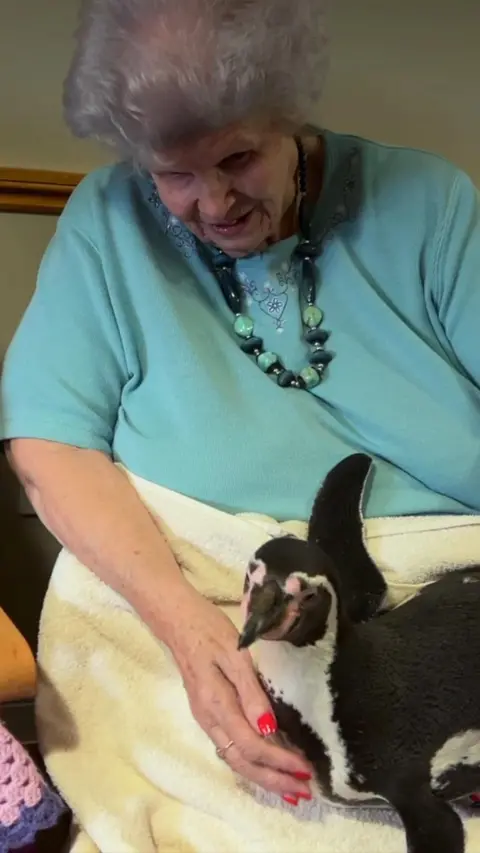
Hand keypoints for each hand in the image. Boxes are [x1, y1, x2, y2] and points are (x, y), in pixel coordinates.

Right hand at [164, 588, 312, 803]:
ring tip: (291, 789)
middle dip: (273, 780)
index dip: (279, 761)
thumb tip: (269, 729)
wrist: (177, 621)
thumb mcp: (234, 653)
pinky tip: (267, 765)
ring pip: (235, 759)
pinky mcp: (208, 715)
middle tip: (304, 792)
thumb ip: (251, 691)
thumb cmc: (209, 630)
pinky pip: (231, 748)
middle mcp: (209, 719)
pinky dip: (253, 763)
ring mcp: (206, 720)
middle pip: (242, 762)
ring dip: (264, 777)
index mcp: (216, 704)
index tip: (305, 769)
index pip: (251, 745)